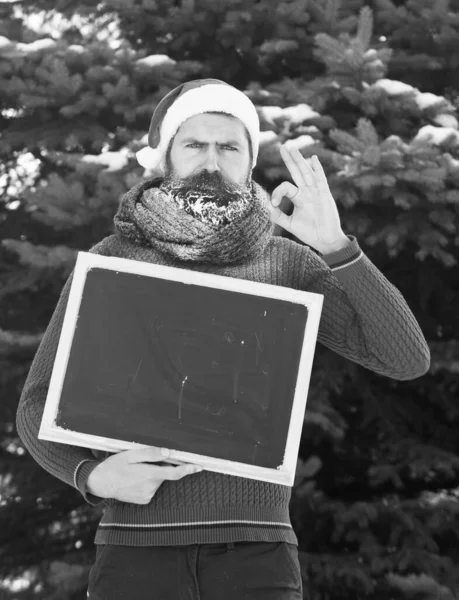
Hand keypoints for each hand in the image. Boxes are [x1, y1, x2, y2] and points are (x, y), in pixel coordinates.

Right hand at [86, 446, 202, 504]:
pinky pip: (152, 487)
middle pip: (165, 474)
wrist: (100, 483)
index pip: (174, 473)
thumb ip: (151, 454)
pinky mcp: (144, 500)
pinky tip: (135, 478)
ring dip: (152, 473)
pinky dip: (147, 481)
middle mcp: (150, 487)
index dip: (188, 469)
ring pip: (158, 480)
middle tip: (143, 461)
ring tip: (135, 470)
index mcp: (149, 474)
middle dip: (160, 466)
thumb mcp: (131, 454)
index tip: (199, 466)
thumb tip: (169, 453)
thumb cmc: (115, 465)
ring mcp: (147, 495)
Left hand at [268, 145, 348, 253]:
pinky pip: (320, 179)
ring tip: (293, 148)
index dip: (277, 192)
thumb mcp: (290, 224)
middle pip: (297, 172)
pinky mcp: (325, 195)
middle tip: (283, 147)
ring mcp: (316, 192)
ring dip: (300, 160)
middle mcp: (307, 192)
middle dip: (290, 160)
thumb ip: (277, 216)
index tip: (275, 203)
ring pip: (306, 172)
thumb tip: (265, 206)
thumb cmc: (310, 233)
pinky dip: (317, 169)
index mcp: (299, 197)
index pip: (286, 187)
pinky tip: (313, 159)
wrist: (326, 240)